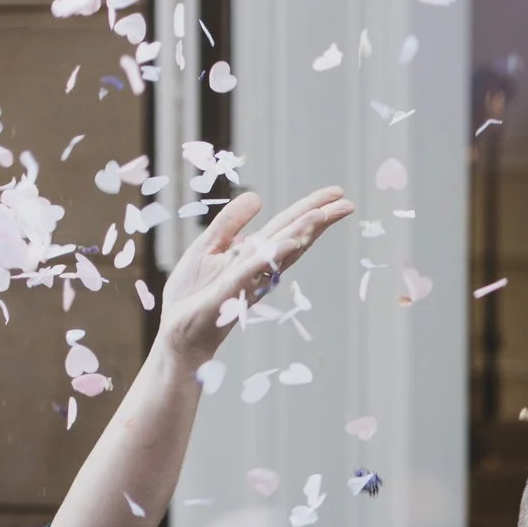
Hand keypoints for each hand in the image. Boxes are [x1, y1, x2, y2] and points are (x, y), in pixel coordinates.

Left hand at [157, 187, 354, 370]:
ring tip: (323, 214)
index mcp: (256, 256)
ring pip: (280, 252)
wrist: (180, 332)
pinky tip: (290, 242)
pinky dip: (272, 255)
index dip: (311, 209)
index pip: (288, 228)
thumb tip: (258, 196)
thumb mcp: (209, 246)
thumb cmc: (194, 294)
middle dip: (319, 218)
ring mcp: (248, 280)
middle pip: (294, 237)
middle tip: (347, 202)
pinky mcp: (230, 292)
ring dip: (302, 232)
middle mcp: (259, 268)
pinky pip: (253, 270)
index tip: (337, 194)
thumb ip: (231, 223)